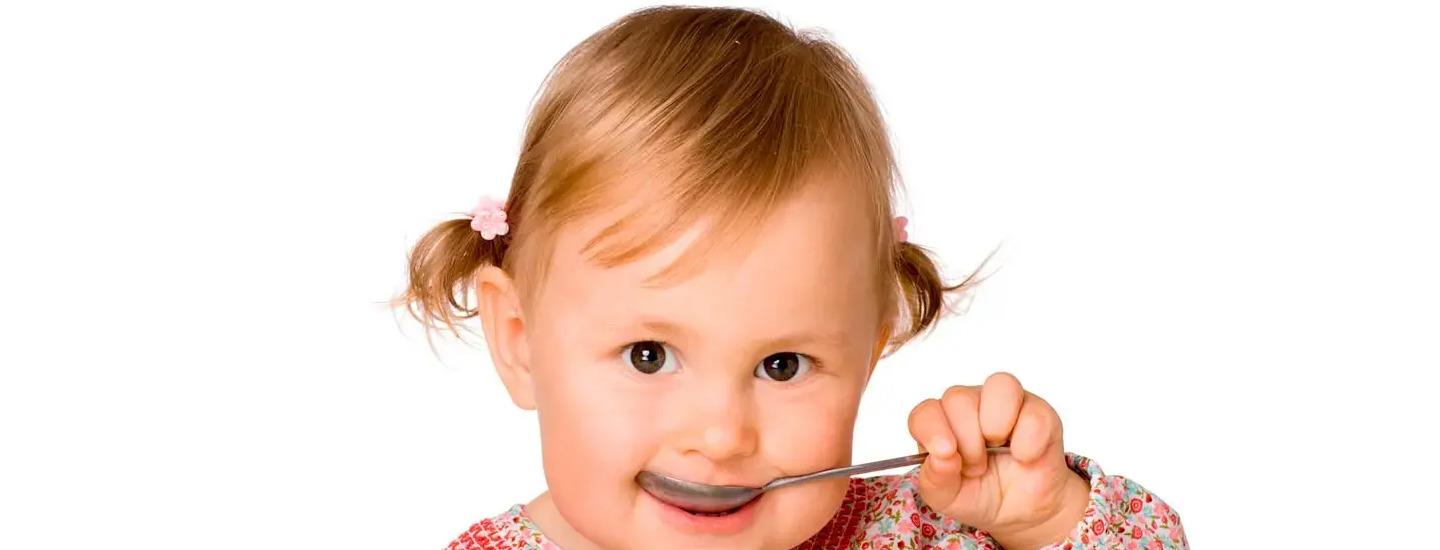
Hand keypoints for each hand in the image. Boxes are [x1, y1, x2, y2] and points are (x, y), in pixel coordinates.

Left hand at [907, 372, 1090, 549]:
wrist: (1023, 512)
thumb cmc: (981, 494)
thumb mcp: (947, 497)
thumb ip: (935, 479)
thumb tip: (940, 457)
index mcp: (941, 422)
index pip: (925, 412)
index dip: (932, 430)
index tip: (946, 453)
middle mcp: (970, 404)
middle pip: (958, 398)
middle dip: (967, 440)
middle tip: (977, 467)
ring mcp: (1005, 403)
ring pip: (998, 386)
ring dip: (995, 427)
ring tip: (999, 452)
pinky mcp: (1038, 412)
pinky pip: (1033, 413)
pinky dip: (1028, 442)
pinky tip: (1025, 456)